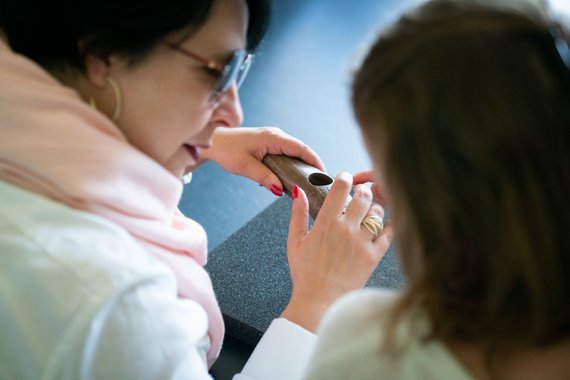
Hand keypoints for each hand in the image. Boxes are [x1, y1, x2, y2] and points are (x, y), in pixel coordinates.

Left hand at [200, 127, 324, 194]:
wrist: (213, 142)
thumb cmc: (226, 151)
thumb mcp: (245, 167)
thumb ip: (264, 178)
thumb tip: (280, 190)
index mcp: (273, 138)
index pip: (301, 148)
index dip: (315, 161)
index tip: (324, 174)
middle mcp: (276, 135)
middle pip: (301, 150)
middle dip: (312, 165)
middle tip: (320, 182)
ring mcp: (273, 138)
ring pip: (294, 152)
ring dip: (302, 165)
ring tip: (310, 181)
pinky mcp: (269, 143)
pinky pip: (286, 153)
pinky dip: (292, 163)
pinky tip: (293, 176)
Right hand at [281, 172, 392, 331]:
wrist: (320, 300)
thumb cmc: (306, 274)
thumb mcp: (295, 242)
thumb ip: (297, 214)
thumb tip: (298, 192)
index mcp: (326, 222)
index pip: (341, 188)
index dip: (344, 178)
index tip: (345, 179)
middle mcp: (346, 229)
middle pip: (363, 196)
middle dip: (362, 190)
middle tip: (359, 193)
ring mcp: (362, 242)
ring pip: (377, 212)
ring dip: (375, 207)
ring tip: (368, 211)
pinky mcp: (373, 256)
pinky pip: (389, 233)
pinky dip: (390, 224)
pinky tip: (386, 222)